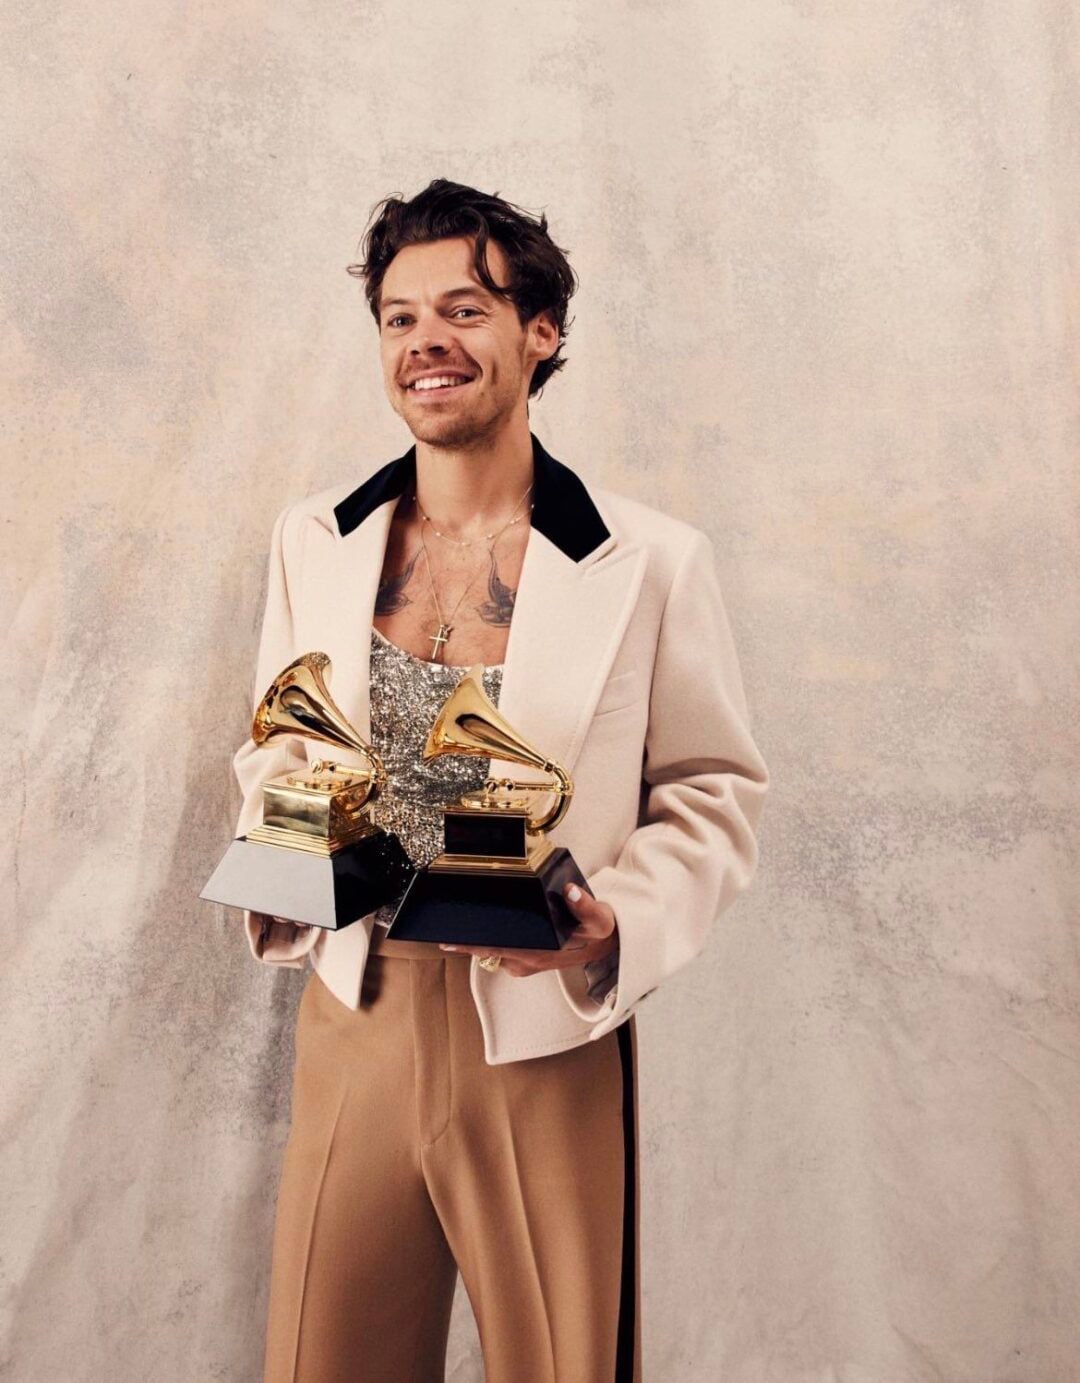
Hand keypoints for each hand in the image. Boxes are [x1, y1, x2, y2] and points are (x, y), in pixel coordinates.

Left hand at [438, 882, 617, 977]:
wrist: (607, 946)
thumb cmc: (600, 930)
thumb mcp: (600, 917)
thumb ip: (586, 904)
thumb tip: (570, 891)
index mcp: (541, 953)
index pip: (498, 949)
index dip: (472, 946)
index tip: (450, 940)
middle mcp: (529, 962)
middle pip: (488, 953)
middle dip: (467, 942)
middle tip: (443, 929)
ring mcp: (527, 964)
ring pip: (493, 954)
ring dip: (478, 942)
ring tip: (459, 925)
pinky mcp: (527, 961)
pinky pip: (501, 953)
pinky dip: (490, 942)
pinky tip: (483, 929)